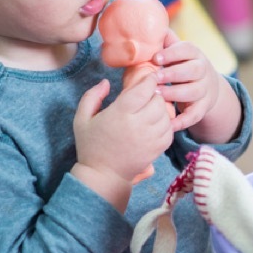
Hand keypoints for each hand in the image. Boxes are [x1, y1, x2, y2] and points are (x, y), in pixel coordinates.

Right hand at [71, 76, 173, 208]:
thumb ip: (92, 96)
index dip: (149, 80)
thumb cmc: (91, 146)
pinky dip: (166, 124)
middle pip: (158, 100)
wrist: (103, 176)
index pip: (144, 90)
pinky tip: (156, 123)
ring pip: (167, 114)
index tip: (149, 77)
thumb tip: (106, 81)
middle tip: (148, 94)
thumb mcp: (82, 119)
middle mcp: (138, 124)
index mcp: (120, 114)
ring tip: (152, 108)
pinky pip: (170, 130)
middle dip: (155, 94)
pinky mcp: (157, 149)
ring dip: (161, 108)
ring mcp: (150, 138)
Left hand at [153, 31, 220, 132]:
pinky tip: (169, 123)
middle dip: (174, 74)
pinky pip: (196, 114)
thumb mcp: (176, 51)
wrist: (207, 85)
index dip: (172, 53)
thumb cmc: (181, 64)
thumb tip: (147, 27)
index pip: (187, 50)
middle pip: (193, 70)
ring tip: (158, 96)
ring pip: (194, 91)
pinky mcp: (203, 106)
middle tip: (155, 78)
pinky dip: (184, 120)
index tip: (156, 58)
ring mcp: (205, 89)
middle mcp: (203, 69)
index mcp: (194, 53)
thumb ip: (164, 41)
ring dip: (176, 94)